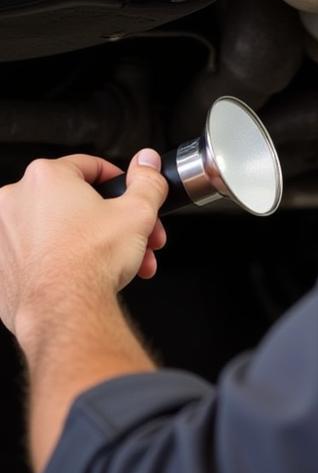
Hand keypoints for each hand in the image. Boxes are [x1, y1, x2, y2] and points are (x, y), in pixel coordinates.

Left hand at [0, 150, 168, 346]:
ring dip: (96, 242)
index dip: (120, 182)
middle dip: (115, 221)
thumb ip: (147, 180)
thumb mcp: (138, 211)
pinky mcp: (1, 265)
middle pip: (78, 202)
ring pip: (61, 229)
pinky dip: (66, 258)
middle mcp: (15, 200)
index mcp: (45, 177)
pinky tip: (91, 273)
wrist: (63, 310)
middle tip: (135, 235)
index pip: (90, 165)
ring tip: (122, 261)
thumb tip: (148, 162)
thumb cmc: (89, 261)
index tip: (129, 196)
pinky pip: (42, 252)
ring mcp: (4, 234)